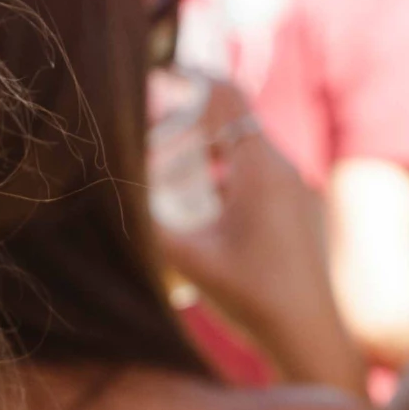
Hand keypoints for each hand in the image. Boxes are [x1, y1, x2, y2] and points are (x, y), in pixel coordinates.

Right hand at [156, 82, 364, 393]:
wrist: (308, 335)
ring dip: (202, 144)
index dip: (190, 76)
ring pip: (240, 144)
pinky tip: (194, 197)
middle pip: (229, 116)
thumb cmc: (253, 298)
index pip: (226, 94)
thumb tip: (100, 193)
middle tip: (142, 121)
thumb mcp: (188, 260)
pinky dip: (219, 169)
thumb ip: (145, 223)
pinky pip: (250, 170)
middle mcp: (280, 168)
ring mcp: (289, 188)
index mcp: (260, 169)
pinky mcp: (290, 208)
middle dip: (185, 113)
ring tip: (161, 158)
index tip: (153, 73)